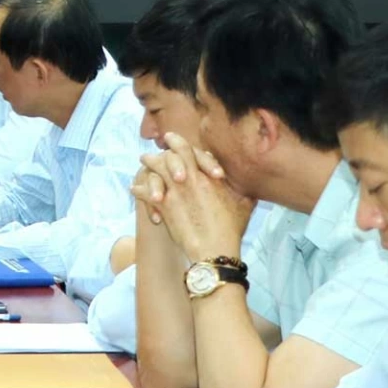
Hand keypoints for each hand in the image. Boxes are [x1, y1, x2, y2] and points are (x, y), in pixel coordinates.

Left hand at [136, 133, 252, 263]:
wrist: (215, 249)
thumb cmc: (230, 230)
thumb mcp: (243, 207)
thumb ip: (245, 194)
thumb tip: (253, 191)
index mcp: (207, 177)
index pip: (189, 150)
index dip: (178, 142)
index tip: (170, 138)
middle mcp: (189, 180)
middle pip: (169, 156)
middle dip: (159, 153)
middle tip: (151, 153)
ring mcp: (174, 192)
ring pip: (155, 170)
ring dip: (148, 165)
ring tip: (142, 163)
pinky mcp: (163, 206)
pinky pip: (144, 192)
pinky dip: (139, 190)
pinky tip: (134, 189)